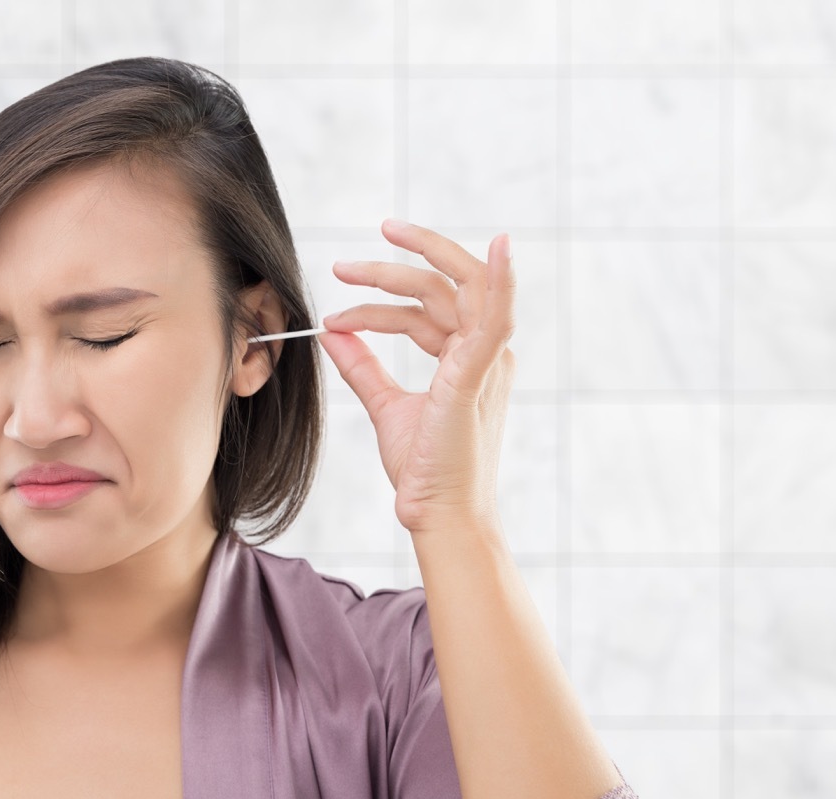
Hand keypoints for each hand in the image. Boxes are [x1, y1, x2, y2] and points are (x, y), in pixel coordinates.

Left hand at [317, 218, 516, 536]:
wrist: (437, 514)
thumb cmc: (424, 469)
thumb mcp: (386, 406)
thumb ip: (362, 367)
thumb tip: (332, 333)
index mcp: (467, 359)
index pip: (425, 309)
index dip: (380, 300)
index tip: (338, 304)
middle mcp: (483, 353)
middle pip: (439, 288)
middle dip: (389, 269)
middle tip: (341, 266)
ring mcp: (485, 361)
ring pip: (450, 289)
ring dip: (397, 272)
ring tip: (345, 270)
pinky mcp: (479, 373)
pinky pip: (499, 315)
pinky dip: (503, 279)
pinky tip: (502, 246)